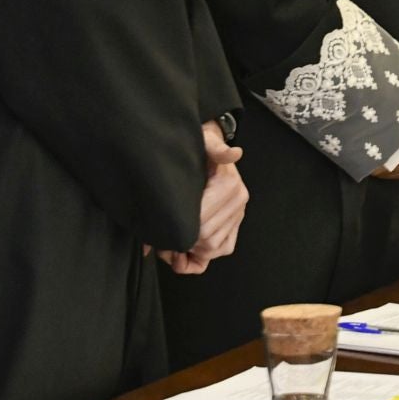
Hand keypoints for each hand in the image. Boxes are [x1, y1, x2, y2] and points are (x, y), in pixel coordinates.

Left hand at [159, 122, 248, 274]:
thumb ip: (215, 148)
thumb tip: (234, 153)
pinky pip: (223, 249)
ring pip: (214, 248)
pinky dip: (203, 257)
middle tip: (159, 238)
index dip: (179, 229)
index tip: (160, 229)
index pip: (203, 222)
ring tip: (169, 244)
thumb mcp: (204, 142)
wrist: (207, 147)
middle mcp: (238, 202)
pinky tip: (184, 253)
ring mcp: (237, 215)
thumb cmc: (199, 147)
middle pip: (207, 239)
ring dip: (190, 252)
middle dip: (182, 242)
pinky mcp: (234, 225)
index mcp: (230, 185)